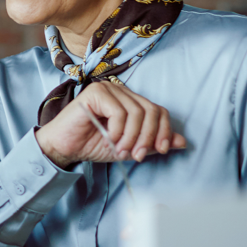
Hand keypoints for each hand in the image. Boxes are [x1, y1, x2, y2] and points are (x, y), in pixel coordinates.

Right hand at [35, 82, 185, 168]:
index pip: (158, 110)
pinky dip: (118, 130)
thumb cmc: (92, 145)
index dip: (163, 131)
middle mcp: (121, 92)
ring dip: (132, 137)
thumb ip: (153, 143)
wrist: (64, 148)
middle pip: (151, 110)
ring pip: (137, 112)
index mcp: (130, 101)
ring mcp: (108, 90)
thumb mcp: (130, 147)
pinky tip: (109, 139)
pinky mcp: (95, 94)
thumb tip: (182, 142)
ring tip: (121, 151)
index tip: (159, 151)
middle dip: (148, 137)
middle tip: (136, 156)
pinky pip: (119, 112)